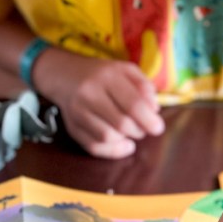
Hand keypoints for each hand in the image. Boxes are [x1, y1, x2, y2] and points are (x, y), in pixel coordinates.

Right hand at [33, 50, 164, 158]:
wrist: (64, 75)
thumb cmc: (102, 74)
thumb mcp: (125, 70)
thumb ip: (144, 86)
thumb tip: (154, 110)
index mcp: (107, 76)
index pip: (132, 104)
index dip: (149, 120)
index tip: (158, 128)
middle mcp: (89, 93)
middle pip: (121, 124)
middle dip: (139, 130)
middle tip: (143, 128)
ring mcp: (78, 112)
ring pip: (107, 137)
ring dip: (125, 139)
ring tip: (131, 132)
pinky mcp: (71, 127)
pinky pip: (94, 147)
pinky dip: (112, 151)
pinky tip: (123, 144)